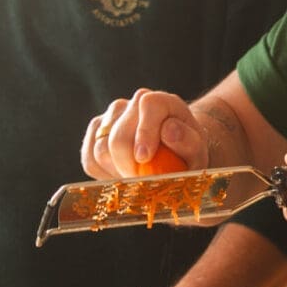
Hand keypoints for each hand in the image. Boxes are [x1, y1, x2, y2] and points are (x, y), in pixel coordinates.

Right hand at [81, 88, 209, 179]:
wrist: (172, 157)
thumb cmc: (186, 154)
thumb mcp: (196, 152)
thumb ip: (189, 141)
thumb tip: (169, 130)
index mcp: (161, 102)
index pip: (147, 104)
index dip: (145, 132)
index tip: (145, 158)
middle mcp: (132, 104)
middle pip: (118, 134)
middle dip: (128, 165)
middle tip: (142, 183)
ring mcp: (110, 117)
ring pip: (101, 149)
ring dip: (117, 172)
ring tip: (137, 180)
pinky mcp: (95, 133)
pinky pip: (90, 158)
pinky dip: (104, 174)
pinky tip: (122, 177)